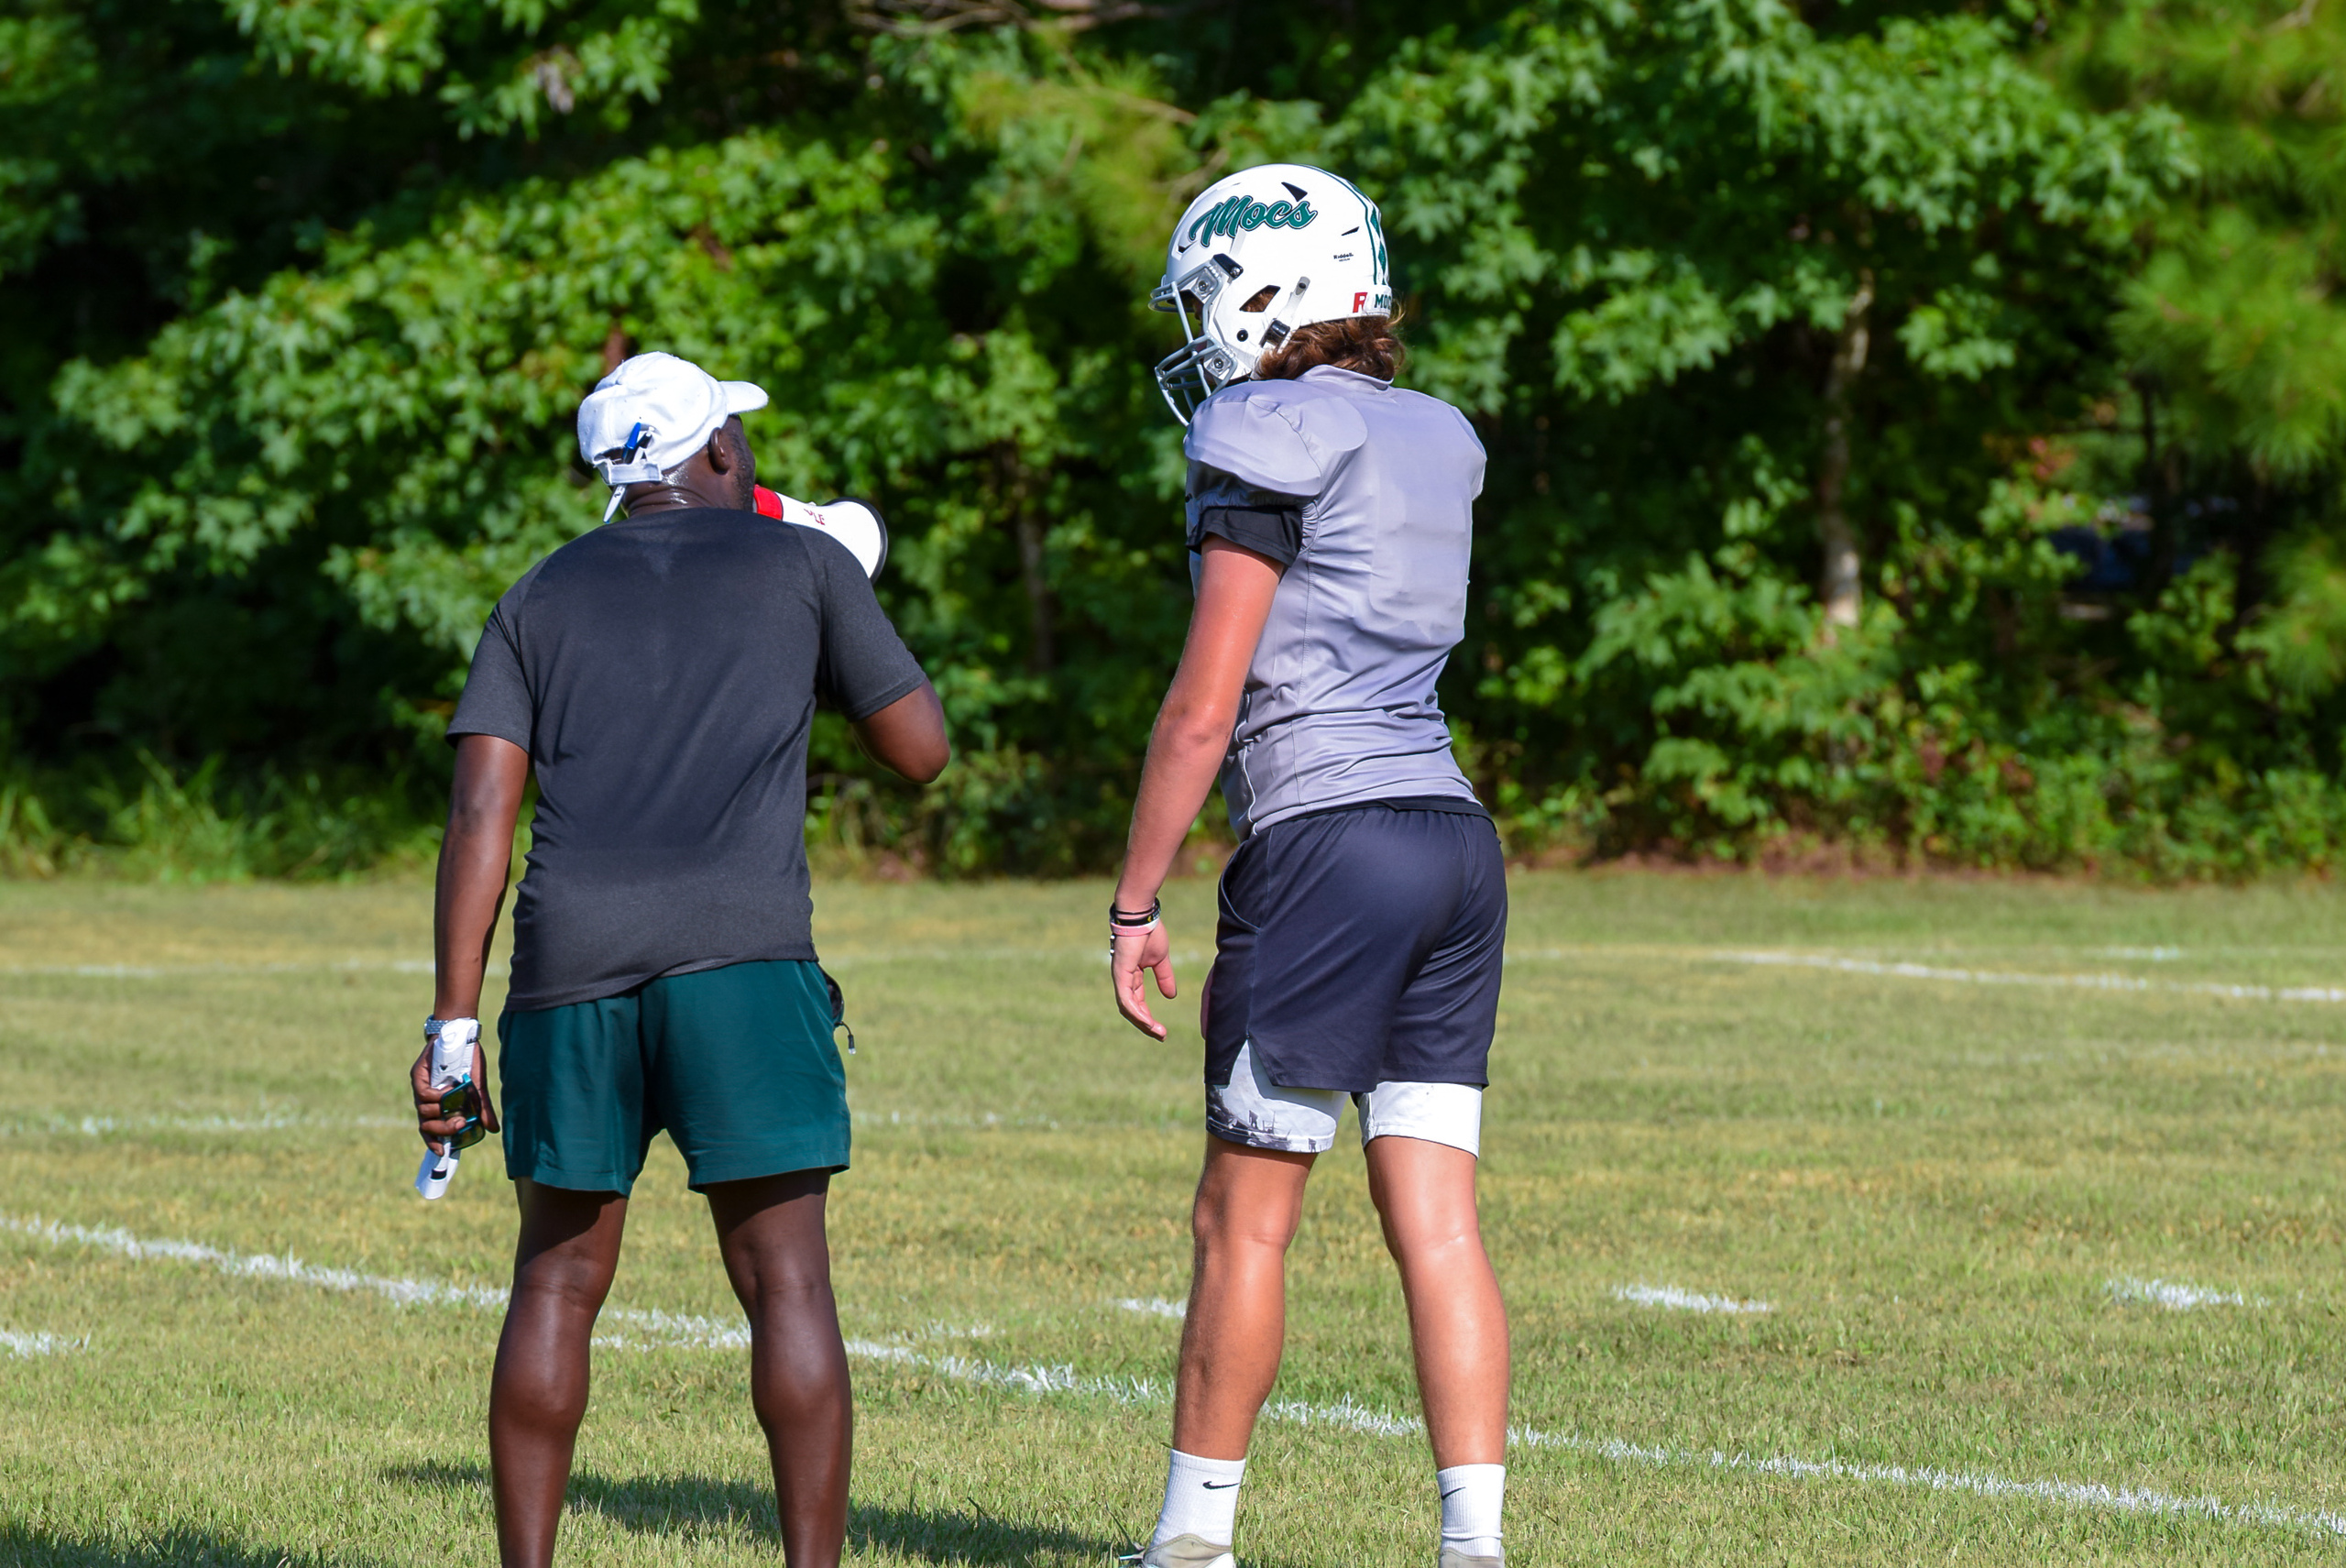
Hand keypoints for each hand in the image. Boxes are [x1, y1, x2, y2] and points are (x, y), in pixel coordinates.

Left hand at [410, 1035, 499, 1155]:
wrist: (461, 1035)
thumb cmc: (468, 1062)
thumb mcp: (478, 1088)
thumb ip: (482, 1109)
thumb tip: (493, 1130)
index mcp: (439, 1106)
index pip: (431, 1131)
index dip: (434, 1142)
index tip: (442, 1153)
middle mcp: (426, 1100)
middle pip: (425, 1126)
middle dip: (443, 1130)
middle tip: (461, 1124)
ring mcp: (420, 1089)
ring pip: (423, 1112)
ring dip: (442, 1112)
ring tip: (457, 1103)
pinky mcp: (417, 1077)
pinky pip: (424, 1095)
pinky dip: (437, 1097)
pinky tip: (449, 1091)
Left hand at [1112, 922, 1176, 1039]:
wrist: (1142, 917)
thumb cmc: (1149, 932)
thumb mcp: (1161, 960)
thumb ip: (1164, 978)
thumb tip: (1171, 996)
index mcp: (1131, 975)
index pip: (1137, 1002)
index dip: (1148, 1016)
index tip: (1162, 1029)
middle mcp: (1123, 979)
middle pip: (1131, 1009)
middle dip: (1145, 1024)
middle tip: (1161, 1036)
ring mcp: (1120, 978)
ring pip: (1128, 1008)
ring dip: (1143, 1022)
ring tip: (1157, 1032)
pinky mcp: (1120, 975)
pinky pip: (1126, 1000)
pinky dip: (1137, 1012)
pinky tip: (1148, 1022)